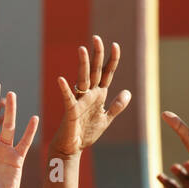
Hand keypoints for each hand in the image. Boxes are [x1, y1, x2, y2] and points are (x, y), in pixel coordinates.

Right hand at [50, 36, 130, 155]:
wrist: (72, 148)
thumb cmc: (86, 134)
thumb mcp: (106, 119)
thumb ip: (116, 106)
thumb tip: (127, 92)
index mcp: (98, 95)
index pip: (107, 74)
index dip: (112, 60)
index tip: (115, 45)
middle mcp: (89, 95)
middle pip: (94, 71)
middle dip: (96, 55)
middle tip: (96, 38)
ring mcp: (79, 101)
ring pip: (82, 80)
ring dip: (83, 65)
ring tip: (82, 49)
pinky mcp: (70, 111)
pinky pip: (68, 98)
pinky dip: (64, 89)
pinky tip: (61, 80)